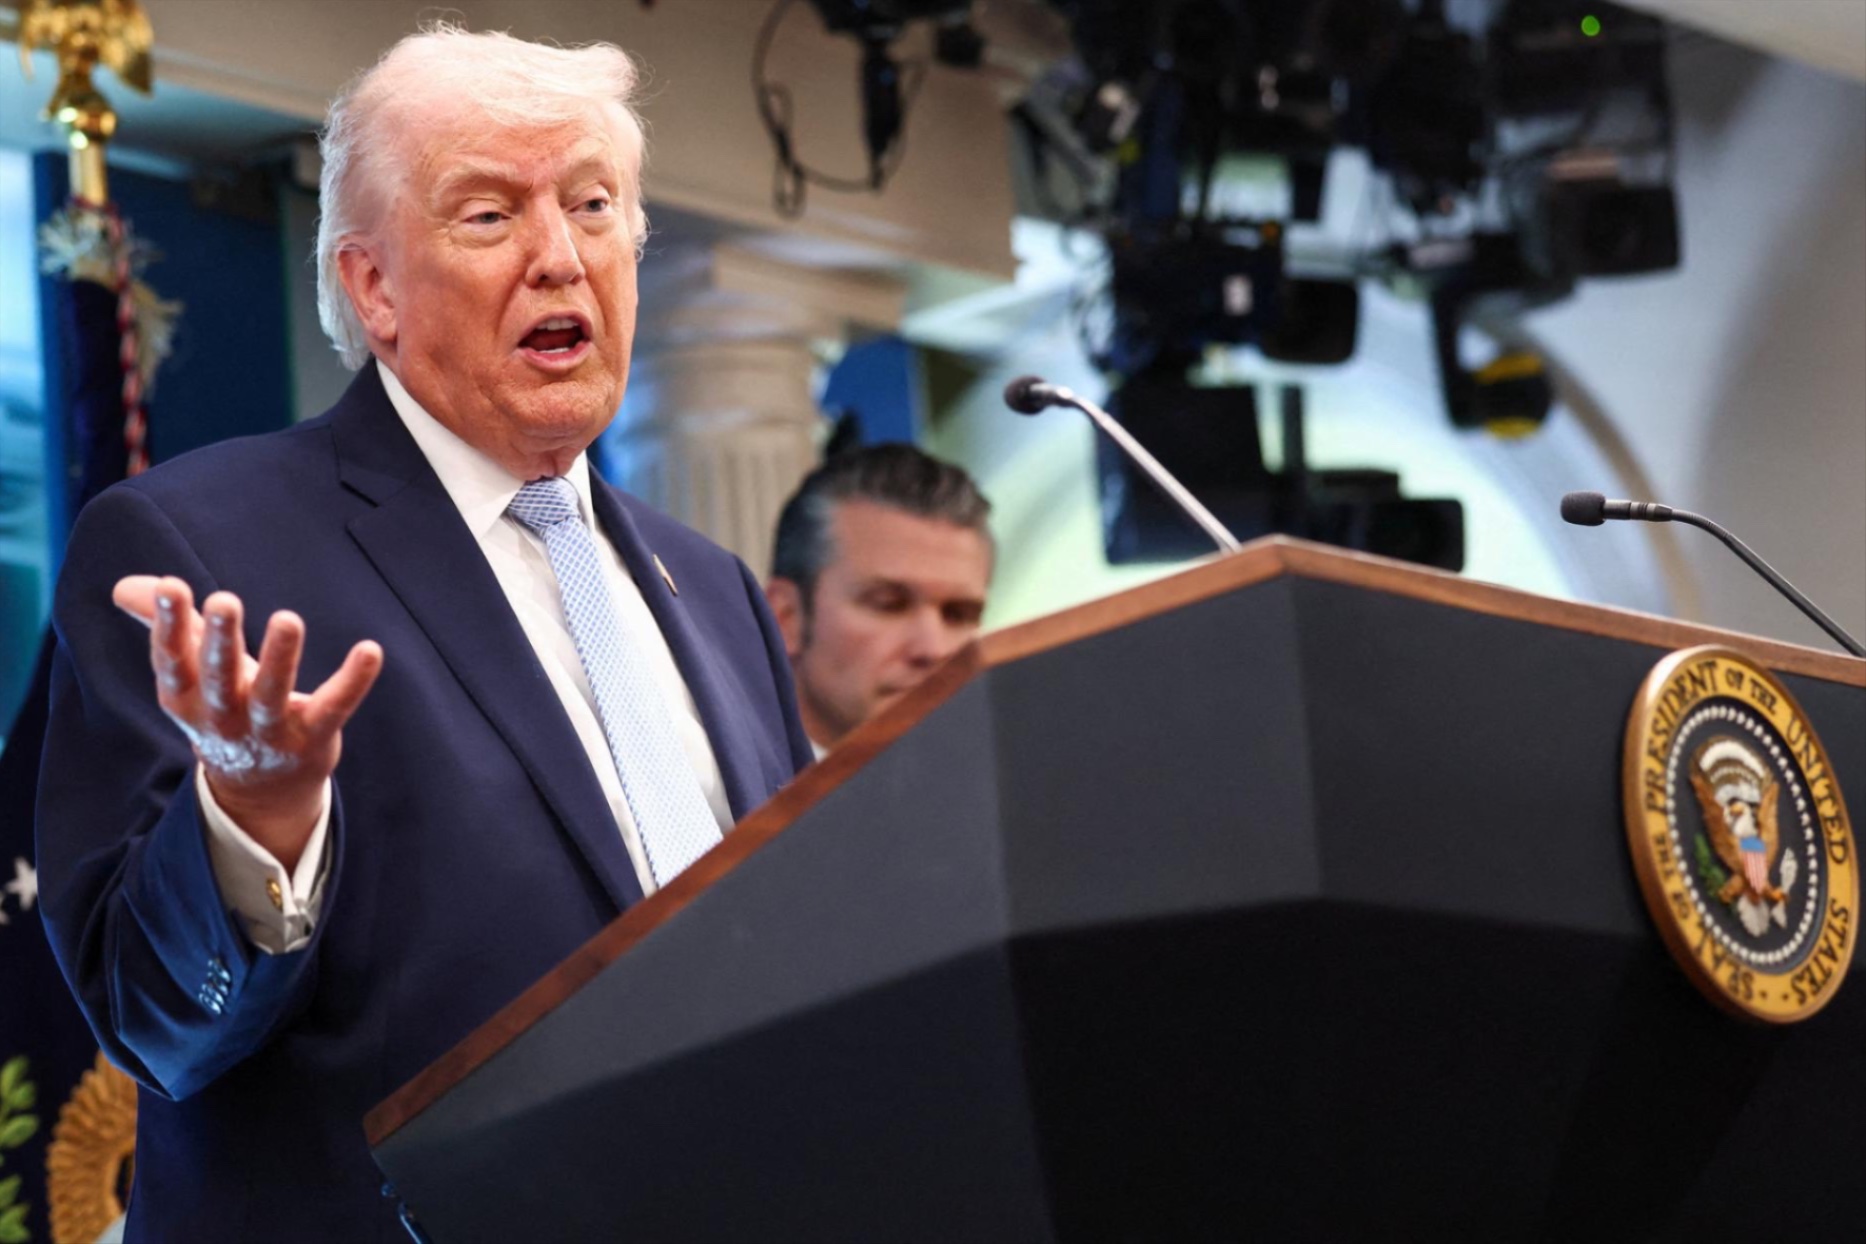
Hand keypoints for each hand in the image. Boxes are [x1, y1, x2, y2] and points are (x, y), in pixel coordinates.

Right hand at [113, 575, 382, 871]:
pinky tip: (370, 650)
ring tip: (287, 619)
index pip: (173, 660)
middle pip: (219, 678)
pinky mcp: (313, 738)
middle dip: (219, 640)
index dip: (169, 625)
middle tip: (223, 601)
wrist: (260, 791)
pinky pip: (334, 708)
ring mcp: (269, 731)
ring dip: (279, 658)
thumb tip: (123, 586)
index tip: (173, 586)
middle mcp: (224, 717)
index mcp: (188, 697)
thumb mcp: (192, 674)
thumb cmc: (225, 709)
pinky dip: (353, 681)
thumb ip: (167, 624)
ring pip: (272, 695)